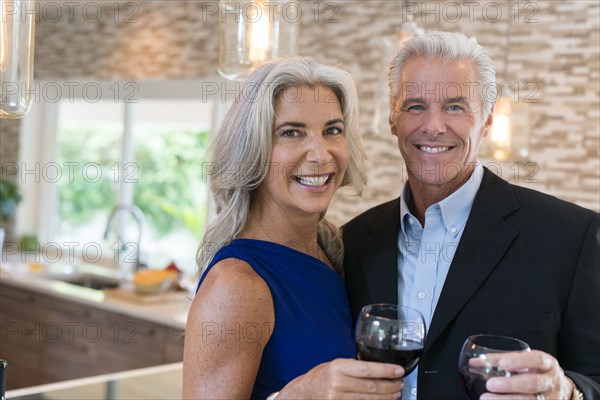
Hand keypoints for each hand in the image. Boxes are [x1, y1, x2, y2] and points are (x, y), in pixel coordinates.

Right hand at [277, 358, 403, 399]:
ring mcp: (337, 397)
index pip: (367, 369)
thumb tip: (378, 369)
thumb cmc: (322, 376)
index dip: (385, 371)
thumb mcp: (335, 364)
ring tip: (395, 393)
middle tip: (400, 384)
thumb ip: (354, 367)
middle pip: (371, 387)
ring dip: (386, 397)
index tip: (399, 371)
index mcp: (338, 367)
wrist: (305, 391)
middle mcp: (338, 382)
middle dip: (390, 386)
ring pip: (369, 399)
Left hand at [480, 350, 573, 398]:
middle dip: (510, 384)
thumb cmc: (537, 373)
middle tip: (490, 384)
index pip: (537, 359)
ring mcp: (550, 399)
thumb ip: (504, 360)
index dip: (520, 361)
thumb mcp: (528, 363)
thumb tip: (476, 362)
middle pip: (533, 384)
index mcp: (548, 365)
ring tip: (485, 398)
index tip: (502, 364)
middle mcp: (551, 382)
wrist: (561, 391)